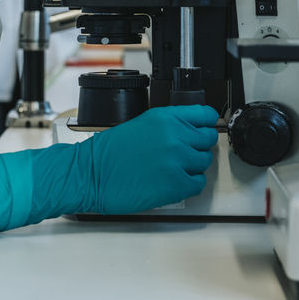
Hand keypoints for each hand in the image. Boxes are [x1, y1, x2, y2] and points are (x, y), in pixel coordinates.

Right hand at [81, 105, 218, 214]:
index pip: (204, 115)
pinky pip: (198, 183)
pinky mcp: (177, 184)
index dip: (206, 123)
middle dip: (198, 145)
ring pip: (205, 162)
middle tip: (185, 152)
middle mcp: (174, 136)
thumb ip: (167, 125)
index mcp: (164, 118)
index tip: (205, 127)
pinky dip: (189, 184)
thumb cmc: (107, 153)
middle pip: (208, 139)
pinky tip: (172, 181)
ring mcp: (177, 160)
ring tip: (173, 168)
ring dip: (193, 165)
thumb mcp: (139, 124)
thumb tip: (189, 130)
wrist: (90, 174)